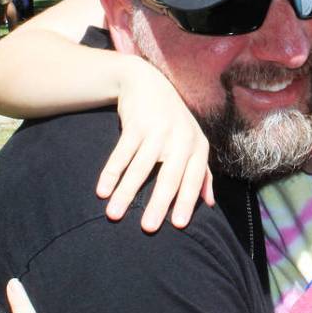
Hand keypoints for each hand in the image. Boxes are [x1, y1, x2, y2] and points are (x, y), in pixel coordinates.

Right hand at [97, 58, 213, 231]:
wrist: (148, 83)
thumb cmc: (174, 122)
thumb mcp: (193, 142)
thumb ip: (202, 172)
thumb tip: (210, 203)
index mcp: (198, 146)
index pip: (193, 179)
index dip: (186, 202)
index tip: (177, 226)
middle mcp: (181, 137)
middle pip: (169, 176)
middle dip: (158, 204)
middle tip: (147, 229)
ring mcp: (158, 129)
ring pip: (140, 167)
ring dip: (125, 192)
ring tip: (114, 214)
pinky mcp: (136, 123)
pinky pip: (121, 153)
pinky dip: (111, 172)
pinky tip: (102, 191)